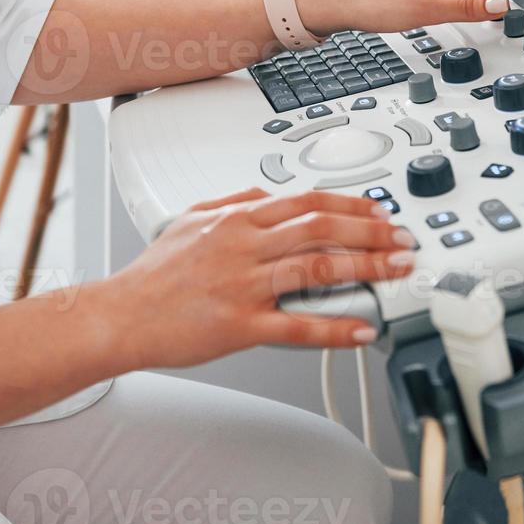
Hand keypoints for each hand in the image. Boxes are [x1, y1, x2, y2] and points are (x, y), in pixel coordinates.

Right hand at [97, 188, 415, 369]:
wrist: (120, 316)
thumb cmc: (152, 276)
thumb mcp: (189, 220)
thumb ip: (232, 202)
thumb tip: (265, 194)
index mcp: (237, 219)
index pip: (307, 202)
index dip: (352, 205)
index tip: (381, 213)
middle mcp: (244, 246)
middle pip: (322, 229)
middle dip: (372, 233)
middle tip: (403, 240)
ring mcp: (244, 285)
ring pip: (317, 269)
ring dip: (366, 269)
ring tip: (397, 272)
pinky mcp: (239, 325)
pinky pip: (297, 325)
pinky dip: (335, 327)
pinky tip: (362, 329)